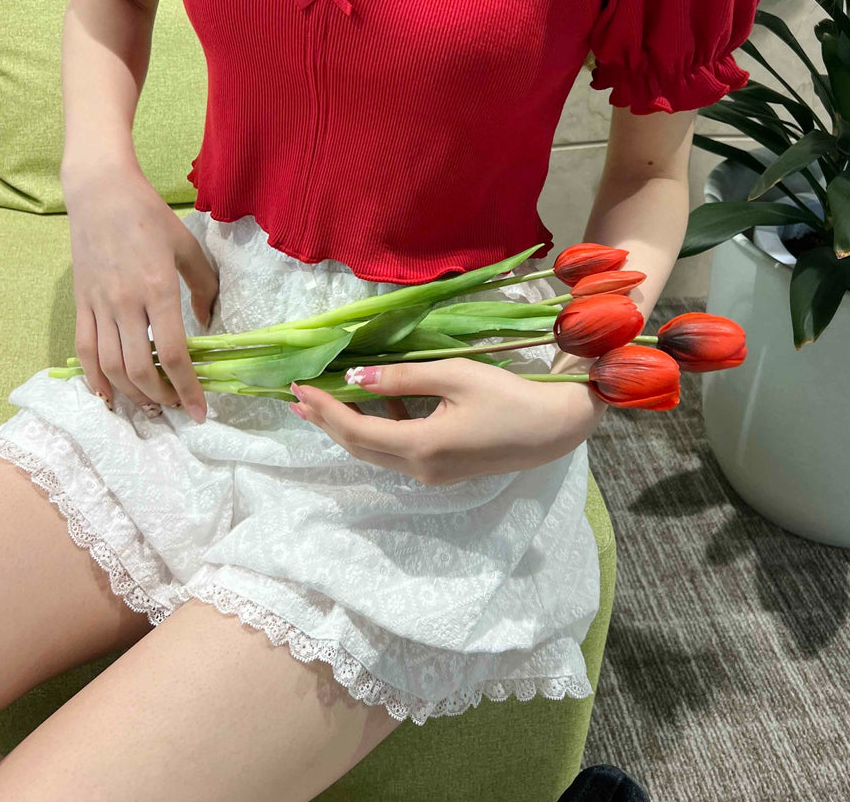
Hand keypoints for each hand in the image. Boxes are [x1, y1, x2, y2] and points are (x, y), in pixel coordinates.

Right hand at [65, 163, 218, 422]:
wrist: (100, 192)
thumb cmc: (149, 215)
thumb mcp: (187, 246)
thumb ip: (204, 286)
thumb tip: (210, 323)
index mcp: (159, 288)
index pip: (174, 352)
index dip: (188, 387)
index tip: (200, 410)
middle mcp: (126, 303)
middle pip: (140, 369)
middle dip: (161, 398)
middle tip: (178, 409)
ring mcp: (99, 305)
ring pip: (111, 367)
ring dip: (132, 395)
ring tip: (151, 405)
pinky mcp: (81, 303)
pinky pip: (85, 350)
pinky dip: (95, 379)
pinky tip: (108, 396)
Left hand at [289, 358, 604, 484]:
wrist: (553, 428)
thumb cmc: (508, 396)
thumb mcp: (454, 376)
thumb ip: (402, 380)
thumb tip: (356, 378)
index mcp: (422, 446)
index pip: (357, 431)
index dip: (324, 410)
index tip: (298, 388)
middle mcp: (420, 469)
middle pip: (359, 447)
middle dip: (325, 420)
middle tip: (295, 396)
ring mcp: (432, 474)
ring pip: (375, 451)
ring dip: (347, 425)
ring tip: (319, 401)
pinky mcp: (442, 470)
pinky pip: (396, 450)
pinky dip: (377, 429)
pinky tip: (373, 403)